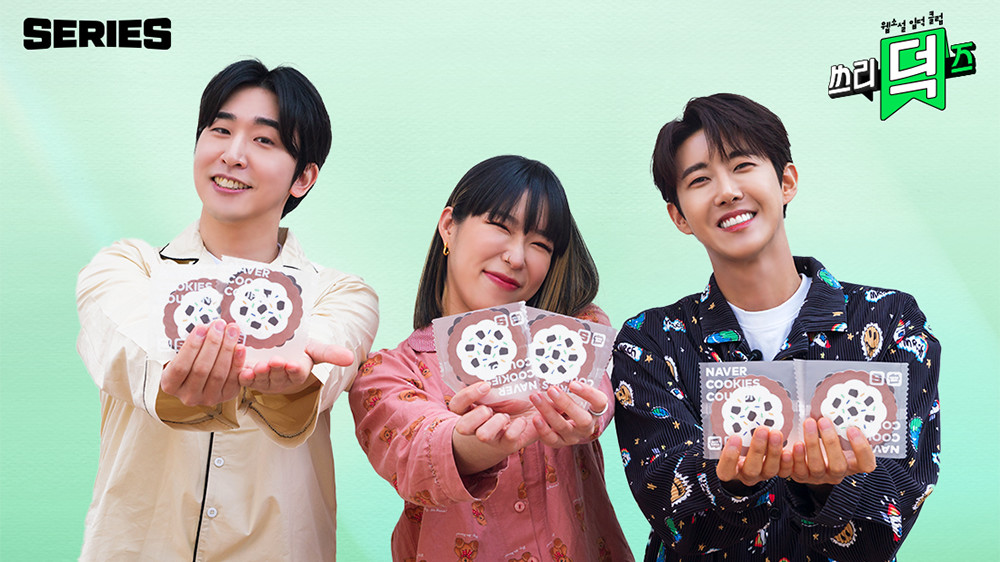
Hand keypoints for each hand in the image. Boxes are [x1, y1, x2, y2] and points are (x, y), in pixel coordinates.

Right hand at [161, 320, 244, 406]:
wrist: (201, 379)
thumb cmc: (189, 363)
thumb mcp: (181, 355)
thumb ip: (191, 345)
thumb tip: (207, 327)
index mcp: (170, 385)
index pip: (180, 366)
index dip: (192, 346)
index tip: (202, 327)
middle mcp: (188, 395)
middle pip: (201, 369)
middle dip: (212, 343)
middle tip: (219, 325)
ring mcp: (208, 398)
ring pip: (218, 373)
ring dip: (227, 349)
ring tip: (231, 331)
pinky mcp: (226, 396)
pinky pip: (233, 379)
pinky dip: (238, 362)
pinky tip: (240, 347)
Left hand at [239, 340, 354, 394]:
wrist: (277, 347)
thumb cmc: (298, 349)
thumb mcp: (314, 348)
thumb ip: (330, 353)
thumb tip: (352, 358)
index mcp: (298, 372)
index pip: (298, 374)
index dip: (295, 370)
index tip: (294, 364)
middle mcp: (281, 380)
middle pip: (279, 377)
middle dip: (276, 370)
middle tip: (274, 362)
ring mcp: (265, 380)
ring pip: (262, 380)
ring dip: (260, 375)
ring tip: (259, 366)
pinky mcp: (250, 378)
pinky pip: (246, 380)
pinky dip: (244, 376)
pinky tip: (243, 370)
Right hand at [450, 382, 538, 474]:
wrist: (534, 410)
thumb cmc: (514, 399)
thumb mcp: (501, 390)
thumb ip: (491, 388)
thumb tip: (487, 379)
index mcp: (471, 409)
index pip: (456, 405)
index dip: (467, 396)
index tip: (485, 386)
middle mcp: (478, 426)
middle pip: (462, 427)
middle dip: (477, 415)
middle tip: (490, 408)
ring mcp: (492, 438)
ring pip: (483, 435)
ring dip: (497, 421)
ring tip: (507, 416)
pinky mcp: (508, 444)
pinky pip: (509, 437)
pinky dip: (517, 426)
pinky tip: (522, 421)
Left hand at [528, 381, 606, 447]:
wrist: (565, 420)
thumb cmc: (571, 400)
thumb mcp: (575, 392)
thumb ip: (572, 381)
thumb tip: (561, 358)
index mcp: (595, 410)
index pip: (599, 402)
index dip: (588, 394)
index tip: (573, 383)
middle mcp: (587, 426)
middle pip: (582, 418)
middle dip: (566, 403)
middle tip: (551, 389)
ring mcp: (573, 436)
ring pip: (563, 427)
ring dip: (548, 412)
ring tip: (535, 397)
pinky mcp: (560, 443)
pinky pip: (551, 440)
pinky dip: (542, 429)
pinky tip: (535, 417)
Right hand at [715, 426, 792, 490]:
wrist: (752, 451)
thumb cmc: (737, 442)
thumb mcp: (727, 438)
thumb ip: (729, 429)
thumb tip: (730, 406)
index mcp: (730, 469)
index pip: (726, 470)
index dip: (729, 457)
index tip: (735, 437)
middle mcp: (746, 474)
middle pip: (751, 469)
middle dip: (757, 449)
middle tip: (762, 430)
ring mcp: (762, 474)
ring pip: (769, 470)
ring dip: (774, 451)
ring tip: (776, 433)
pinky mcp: (777, 471)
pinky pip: (784, 471)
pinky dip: (788, 461)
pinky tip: (790, 448)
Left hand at [789, 417, 876, 486]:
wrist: (808, 460)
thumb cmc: (827, 445)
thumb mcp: (840, 438)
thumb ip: (842, 428)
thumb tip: (840, 405)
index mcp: (852, 465)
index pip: (866, 464)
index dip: (861, 449)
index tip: (852, 428)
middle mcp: (837, 474)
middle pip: (838, 465)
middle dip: (831, 442)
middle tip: (823, 420)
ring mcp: (819, 477)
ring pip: (816, 466)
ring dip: (812, 444)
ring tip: (808, 424)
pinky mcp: (801, 476)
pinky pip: (797, 470)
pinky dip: (794, 458)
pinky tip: (793, 444)